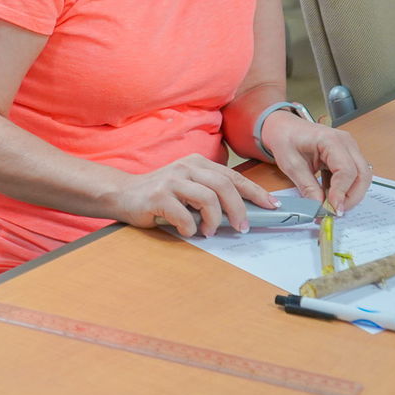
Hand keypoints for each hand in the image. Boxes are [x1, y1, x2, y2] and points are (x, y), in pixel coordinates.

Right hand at [111, 154, 274, 237]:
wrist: (122, 194)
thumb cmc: (159, 195)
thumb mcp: (188, 186)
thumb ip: (210, 192)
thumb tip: (241, 212)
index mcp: (197, 162)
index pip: (233, 176)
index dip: (255, 191)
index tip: (272, 205)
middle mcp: (186, 167)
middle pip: (225, 186)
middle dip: (239, 209)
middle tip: (242, 228)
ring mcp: (171, 180)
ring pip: (208, 199)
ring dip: (214, 221)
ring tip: (208, 231)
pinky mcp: (158, 196)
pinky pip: (185, 216)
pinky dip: (190, 228)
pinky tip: (186, 230)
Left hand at [260, 112, 371, 212]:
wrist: (285, 128)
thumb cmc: (286, 139)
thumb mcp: (291, 164)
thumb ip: (307, 186)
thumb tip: (319, 207)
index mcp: (331, 140)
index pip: (346, 170)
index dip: (342, 192)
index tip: (334, 209)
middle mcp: (346, 143)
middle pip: (362, 174)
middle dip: (351, 197)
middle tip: (335, 213)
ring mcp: (350, 149)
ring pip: (362, 177)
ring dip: (350, 195)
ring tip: (331, 207)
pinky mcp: (348, 156)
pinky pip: (353, 176)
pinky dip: (345, 189)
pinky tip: (331, 197)